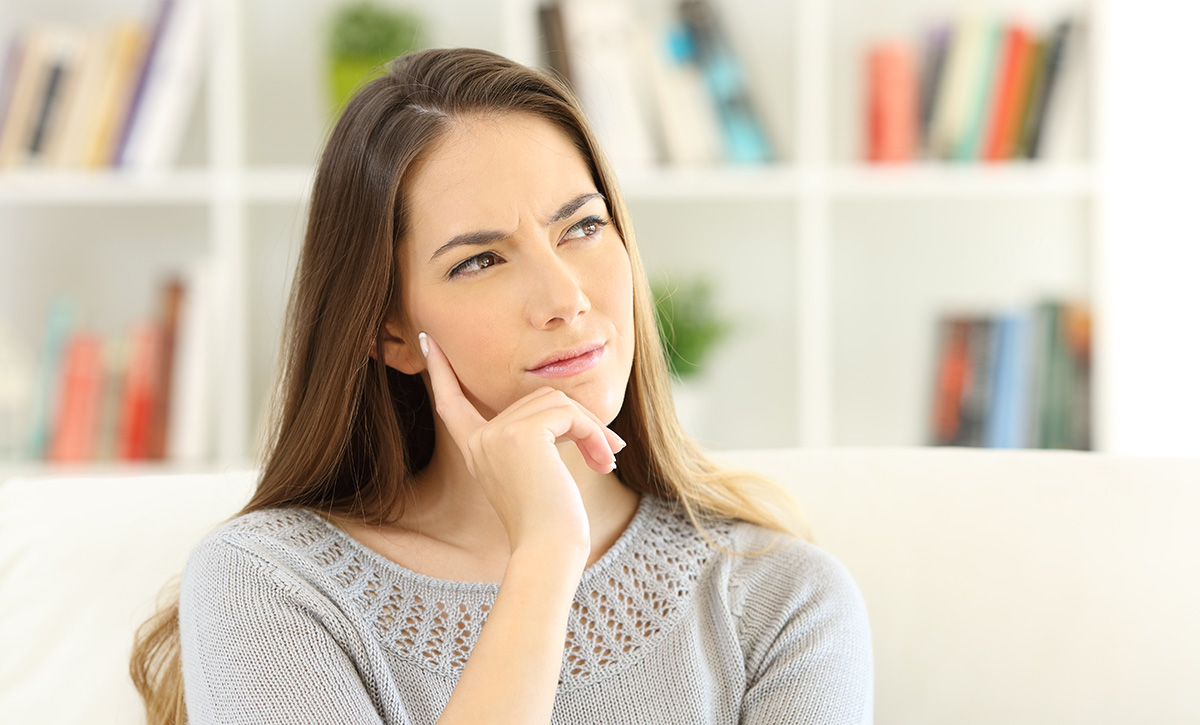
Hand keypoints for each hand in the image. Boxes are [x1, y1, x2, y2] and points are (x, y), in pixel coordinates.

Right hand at [420, 332, 624, 557]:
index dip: (441, 372)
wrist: (548, 551)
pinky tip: (602, 462)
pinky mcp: (522, 434)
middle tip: (607, 452)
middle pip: (537, 399)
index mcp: (476, 449)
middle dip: (578, 422)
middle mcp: (480, 439)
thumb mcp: (534, 473)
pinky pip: (569, 414)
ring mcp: (498, 434)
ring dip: (592, 429)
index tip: (429, 342)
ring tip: (605, 460)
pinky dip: (593, 434)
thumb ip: (535, 438)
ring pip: (558, 402)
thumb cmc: (549, 524)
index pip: (451, 403)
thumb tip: (567, 410)